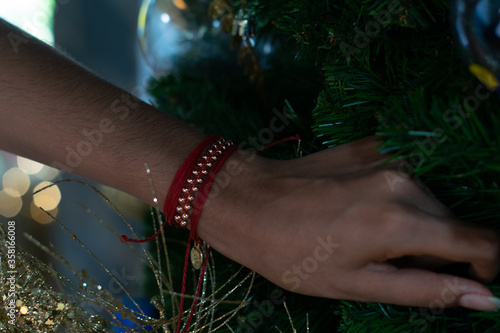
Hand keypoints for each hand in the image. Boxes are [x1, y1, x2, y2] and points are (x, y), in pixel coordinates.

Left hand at [199, 136, 499, 310]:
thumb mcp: (355, 285)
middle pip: (452, 222)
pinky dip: (397, 199)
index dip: (485, 265)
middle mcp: (404, 181)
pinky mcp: (372, 144)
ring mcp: (388, 156)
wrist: (249, 201)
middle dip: (435, 250)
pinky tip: (360, 209)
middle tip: (386, 263)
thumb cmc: (293, 253)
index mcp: (401, 223)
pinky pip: (406, 178)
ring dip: (414, 224)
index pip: (481, 241)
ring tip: (366, 237)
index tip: (465, 279)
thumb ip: (426, 290)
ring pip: (429, 200)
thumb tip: (485, 297)